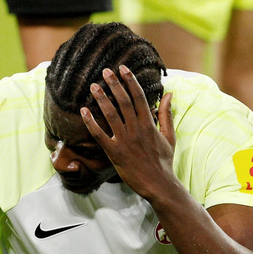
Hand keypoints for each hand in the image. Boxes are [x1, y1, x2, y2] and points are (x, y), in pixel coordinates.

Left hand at [82, 65, 176, 200]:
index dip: (130, 81)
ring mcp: (125, 141)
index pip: (139, 97)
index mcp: (149, 124)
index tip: (123, 68)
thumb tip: (169, 94)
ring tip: (93, 86)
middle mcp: (137, 130)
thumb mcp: (169, 136)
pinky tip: (83, 111)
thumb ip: (166, 114)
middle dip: (114, 84)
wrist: (159, 185)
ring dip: (101, 99)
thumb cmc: (164, 161)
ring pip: (111, 115)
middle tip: (105, 71)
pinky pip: (100, 135)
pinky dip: (91, 122)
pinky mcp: (115, 153)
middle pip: (123, 101)